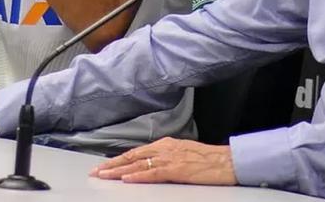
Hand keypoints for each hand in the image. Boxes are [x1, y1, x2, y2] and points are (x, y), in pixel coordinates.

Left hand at [90, 137, 237, 185]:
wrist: (228, 161)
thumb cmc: (210, 160)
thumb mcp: (184, 153)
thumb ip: (167, 157)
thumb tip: (151, 165)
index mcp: (166, 144)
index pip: (136, 152)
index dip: (118, 159)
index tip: (104, 166)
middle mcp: (164, 149)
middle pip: (132, 157)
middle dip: (112, 165)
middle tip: (96, 171)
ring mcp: (170, 158)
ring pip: (138, 165)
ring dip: (119, 171)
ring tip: (104, 176)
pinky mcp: (177, 170)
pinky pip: (153, 173)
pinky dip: (138, 176)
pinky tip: (127, 179)